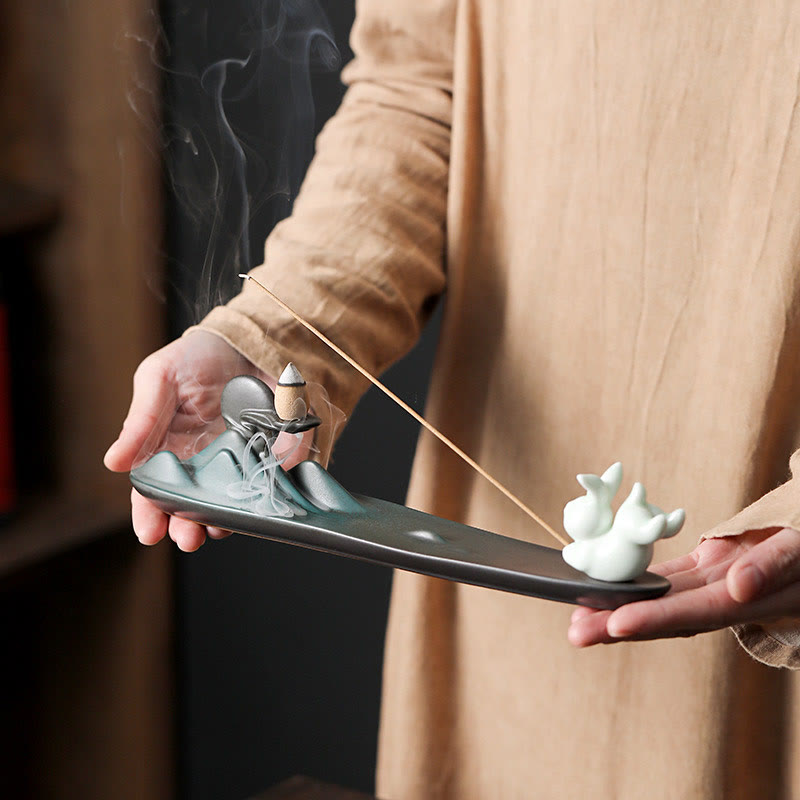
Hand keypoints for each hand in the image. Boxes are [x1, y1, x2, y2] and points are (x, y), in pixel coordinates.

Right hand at [104, 330, 310, 550]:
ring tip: (217, 528)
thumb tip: (114, 463)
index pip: (157, 491)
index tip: (150, 532)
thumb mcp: (160, 378)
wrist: (247, 334)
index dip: (151, 513)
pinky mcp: (281, 450)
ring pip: (235, 500)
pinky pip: (278, 475)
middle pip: (195, 505)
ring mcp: (245, 460)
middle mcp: (208, 463)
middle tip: (187, 537)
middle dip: (188, 526)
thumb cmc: (197, 357)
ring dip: (225, 518)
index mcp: (173, 450)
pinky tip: (264, 500)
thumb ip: (140, 420)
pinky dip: (273, 489)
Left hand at [567, 527, 799, 646]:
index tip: (615, 624)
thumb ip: (773, 566)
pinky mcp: (713, 563)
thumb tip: (739, 588)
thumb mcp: (797, 547)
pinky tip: (613, 589)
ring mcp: (719, 579)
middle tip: (576, 632)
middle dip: (621, 624)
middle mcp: (729, 593)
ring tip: (580, 615)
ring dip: (622, 606)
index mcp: (752, 595)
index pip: (696, 611)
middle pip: (669, 613)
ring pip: (664, 597)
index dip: (655, 619)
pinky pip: (674, 576)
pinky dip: (644, 582)